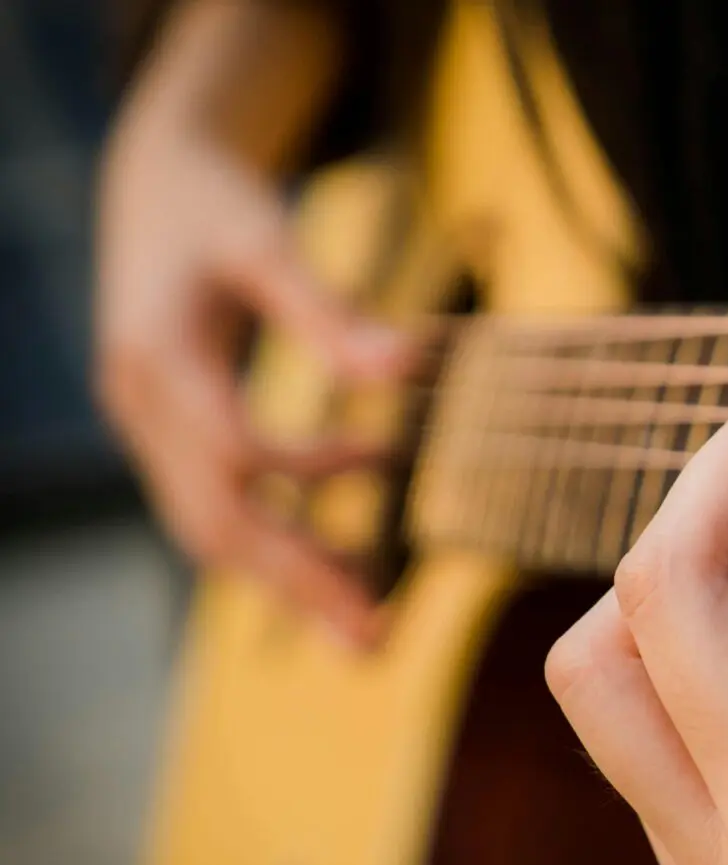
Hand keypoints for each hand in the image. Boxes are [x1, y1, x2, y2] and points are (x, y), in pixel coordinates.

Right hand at [95, 127, 404, 644]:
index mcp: (158, 354)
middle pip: (214, 519)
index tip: (379, 477)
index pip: (230, 450)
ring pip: (209, 528)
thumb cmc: (214, 201)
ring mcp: (145, 427)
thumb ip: (328, 309)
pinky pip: (214, 508)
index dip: (306, 475)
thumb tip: (406, 370)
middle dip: (296, 581)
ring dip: (287, 578)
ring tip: (367, 621)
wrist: (151, 181)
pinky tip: (342, 554)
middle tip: (376, 637)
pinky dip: (276, 539)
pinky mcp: (166, 435)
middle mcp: (139, 404)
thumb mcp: (267, 239)